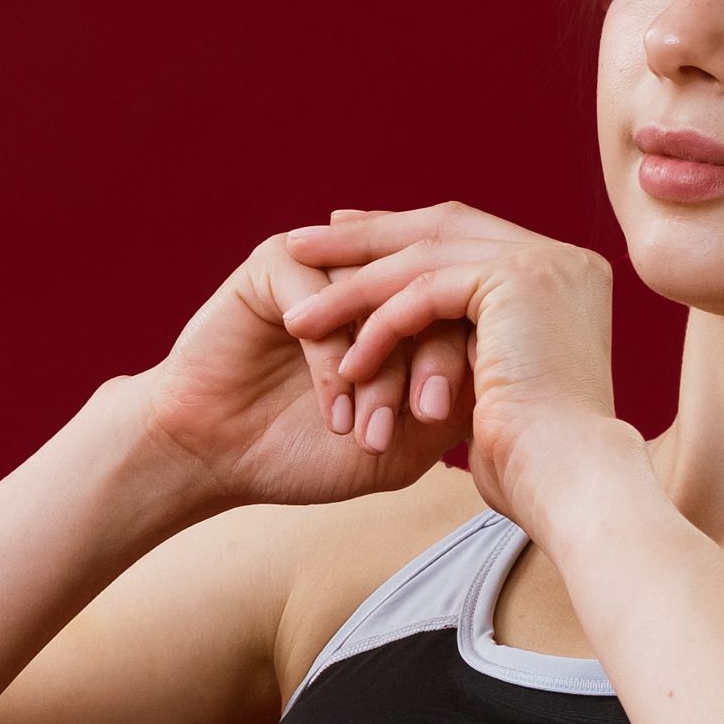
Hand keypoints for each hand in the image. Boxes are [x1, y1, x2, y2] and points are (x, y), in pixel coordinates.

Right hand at [134, 221, 465, 509]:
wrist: (217, 458)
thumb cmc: (306, 452)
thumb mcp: (401, 443)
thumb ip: (453, 409)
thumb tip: (506, 380)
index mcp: (409, 305)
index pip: (467, 309)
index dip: (474, 359)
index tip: (461, 421)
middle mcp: (374, 275)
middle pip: (433, 295)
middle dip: (432, 364)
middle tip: (429, 418)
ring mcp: (328, 264)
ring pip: (381, 301)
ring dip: (381, 373)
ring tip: (373, 431)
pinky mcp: (280, 264)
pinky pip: (325, 303)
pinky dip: (334, 364)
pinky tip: (333, 413)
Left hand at [264, 203, 635, 528]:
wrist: (571, 484)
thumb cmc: (534, 462)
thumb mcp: (502, 386)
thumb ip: (475, 343)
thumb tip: (429, 335)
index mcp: (563, 276)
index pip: (466, 237)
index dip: (399, 238)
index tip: (344, 244)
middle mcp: (562, 259)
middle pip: (442, 228)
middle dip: (366, 238)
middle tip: (300, 243)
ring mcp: (545, 264)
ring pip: (425, 258)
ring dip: (353, 287)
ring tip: (298, 318)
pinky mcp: (518, 282)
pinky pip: (425, 293)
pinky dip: (378, 327)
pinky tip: (342, 363)